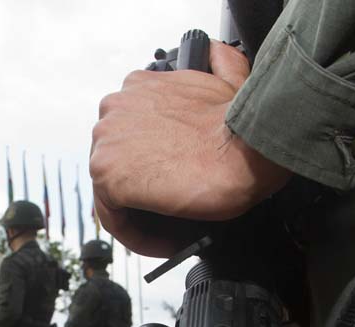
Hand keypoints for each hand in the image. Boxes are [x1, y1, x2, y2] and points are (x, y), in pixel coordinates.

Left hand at [90, 41, 290, 257]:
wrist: (249, 145)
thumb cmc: (241, 123)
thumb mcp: (229, 80)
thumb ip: (218, 66)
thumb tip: (219, 56)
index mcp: (137, 88)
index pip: (130, 140)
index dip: (153, 168)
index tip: (176, 184)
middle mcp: (113, 109)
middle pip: (121, 166)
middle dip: (146, 192)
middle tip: (178, 212)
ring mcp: (105, 142)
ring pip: (115, 194)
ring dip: (144, 216)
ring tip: (176, 232)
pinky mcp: (108, 176)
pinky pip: (116, 219)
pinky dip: (140, 236)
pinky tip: (169, 242)